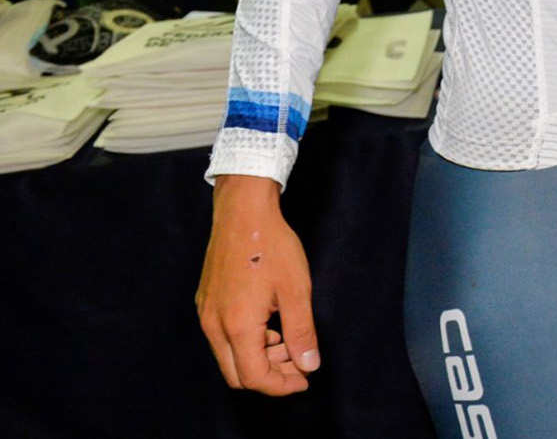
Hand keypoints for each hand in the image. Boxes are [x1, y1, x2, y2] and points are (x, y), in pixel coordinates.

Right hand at [197, 176, 318, 395]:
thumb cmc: (272, 246)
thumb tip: (309, 365)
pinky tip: (270, 323)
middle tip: (298, 361)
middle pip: (237, 375)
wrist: (243, 212)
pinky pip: (222, 338)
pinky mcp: (205, 303)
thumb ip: (302, 332)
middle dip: (270, 375)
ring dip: (259, 358)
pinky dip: (247, 342)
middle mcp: (213, 325)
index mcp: (236, 326)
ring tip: (288, 338)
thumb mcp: (296, 289)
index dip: (281, 385)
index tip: (305, 378)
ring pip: (229, 357)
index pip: (254, 378)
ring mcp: (206, 314)